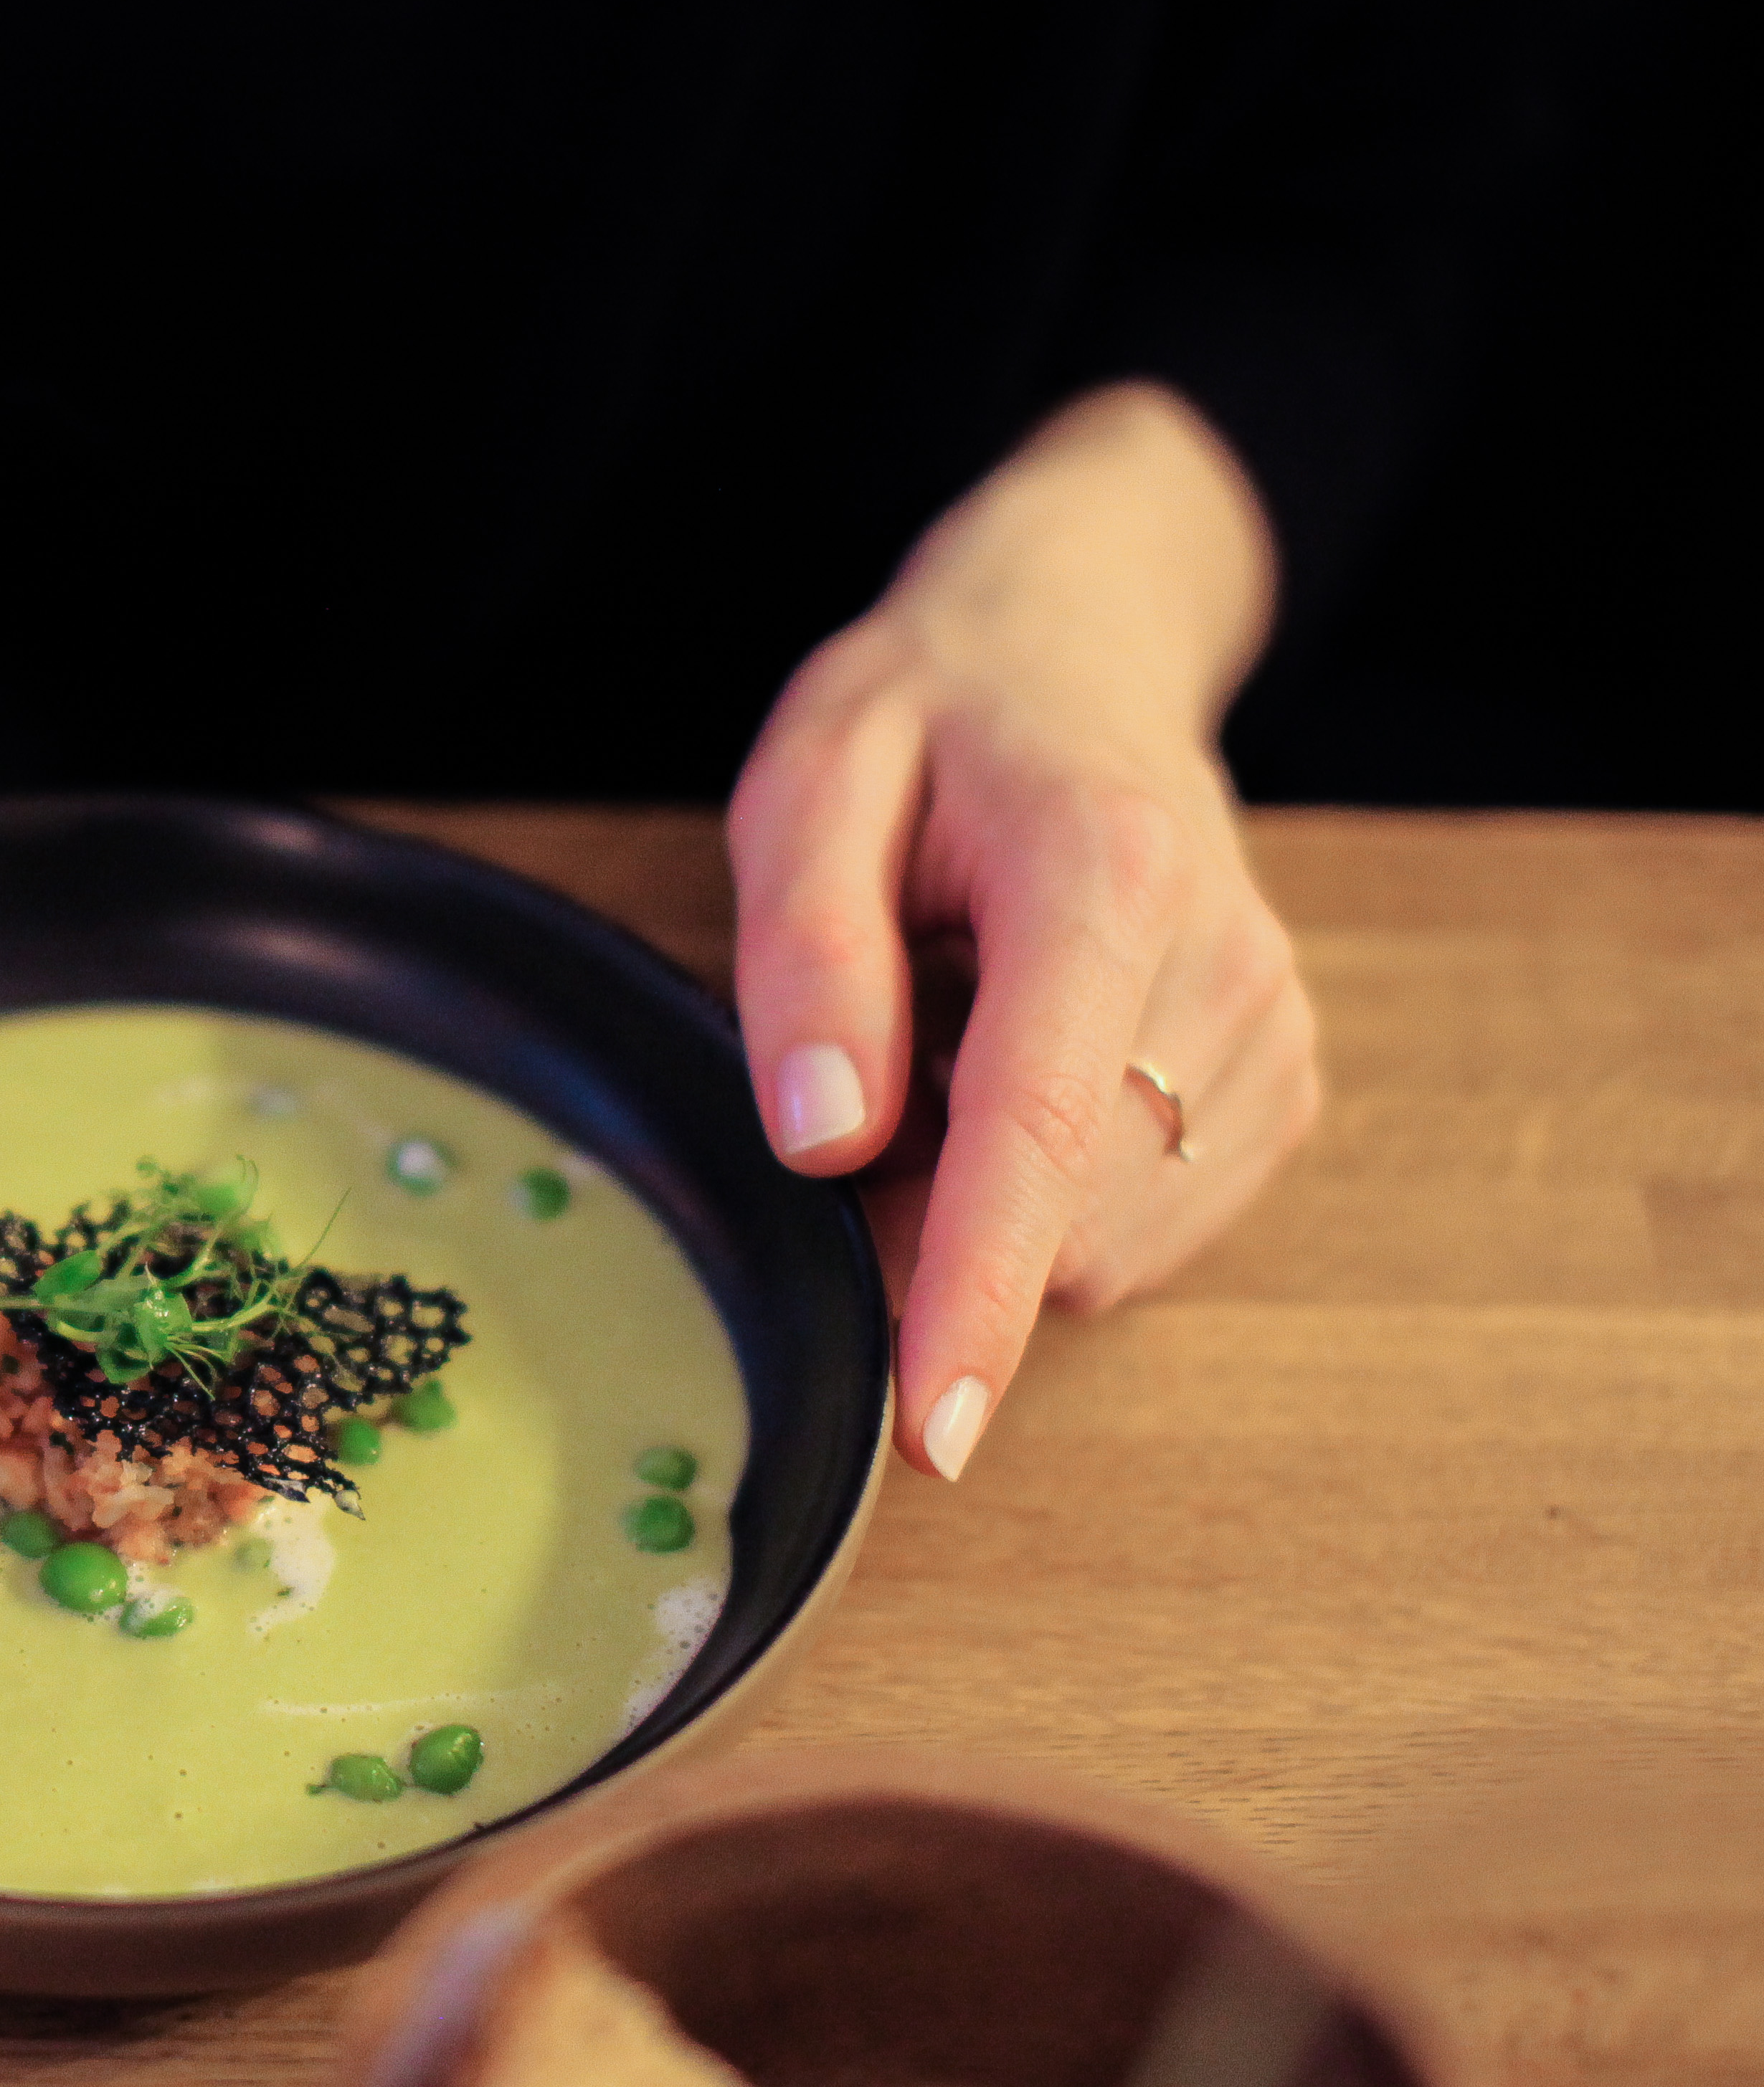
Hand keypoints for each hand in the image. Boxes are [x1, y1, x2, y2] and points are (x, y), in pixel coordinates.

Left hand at [727, 382, 1317, 1481]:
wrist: (1077, 657)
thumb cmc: (930, 722)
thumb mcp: (811, 787)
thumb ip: (808, 959)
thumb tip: (824, 1145)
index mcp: (1106, 875)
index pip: (1037, 1127)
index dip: (974, 1294)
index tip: (937, 1429)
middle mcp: (1225, 964)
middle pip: (1060, 1210)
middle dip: (931, 1208)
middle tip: (874, 1054)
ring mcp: (1269, 1034)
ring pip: (1097, 1243)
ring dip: (986, 1196)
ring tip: (956, 1029)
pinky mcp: (1278, 1088)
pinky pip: (1132, 1232)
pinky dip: (1047, 1190)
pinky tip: (1020, 1060)